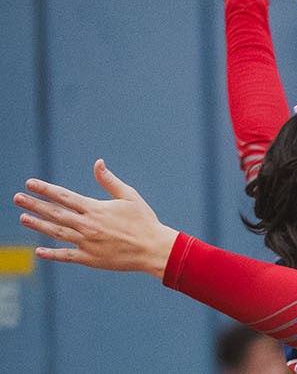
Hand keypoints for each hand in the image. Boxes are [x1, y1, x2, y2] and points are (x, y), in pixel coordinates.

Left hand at [15, 160, 179, 278]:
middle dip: (34, 204)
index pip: (64, 196)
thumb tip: (97, 163)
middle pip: (55, 213)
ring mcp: (87, 243)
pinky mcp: (90, 259)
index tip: (30, 183)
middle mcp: (87, 225)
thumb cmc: (144, 220)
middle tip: (17, 198)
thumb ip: (109, 181)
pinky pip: (66, 256)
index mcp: (96, 209)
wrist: (154, 249)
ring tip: (23, 218)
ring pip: (56, 233)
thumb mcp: (129, 196)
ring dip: (38, 225)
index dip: (45, 189)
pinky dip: (51, 254)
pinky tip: (38, 251)